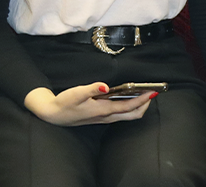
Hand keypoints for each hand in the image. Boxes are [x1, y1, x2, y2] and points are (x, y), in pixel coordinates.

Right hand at [23, 84, 154, 126]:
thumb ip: (91, 89)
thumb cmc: (65, 103)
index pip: (129, 106)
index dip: (142, 100)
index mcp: (104, 110)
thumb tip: (105, 86)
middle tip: (152, 92)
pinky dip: (130, 106)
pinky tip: (129, 96)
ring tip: (144, 93)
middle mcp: (107, 116)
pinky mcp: (101, 117)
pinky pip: (121, 114)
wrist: (53, 115)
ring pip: (128, 115)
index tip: (152, 92)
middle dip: (145, 105)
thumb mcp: (76, 93)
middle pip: (133, 115)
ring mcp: (104, 118)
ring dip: (139, 106)